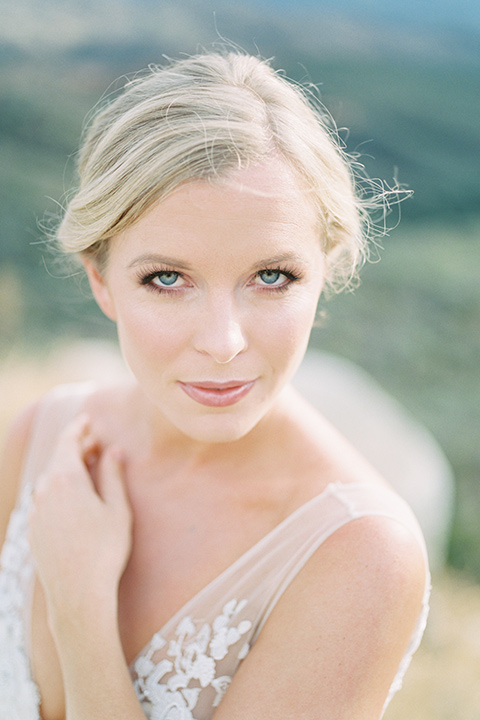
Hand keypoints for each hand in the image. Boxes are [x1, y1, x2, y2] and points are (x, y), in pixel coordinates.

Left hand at [28, 414, 132, 629]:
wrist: (77, 594)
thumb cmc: (105, 551)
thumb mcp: (117, 510)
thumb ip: (113, 476)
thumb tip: (112, 451)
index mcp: (66, 479)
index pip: (67, 441)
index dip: (78, 428)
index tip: (88, 420)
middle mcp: (45, 491)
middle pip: (58, 459)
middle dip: (76, 447)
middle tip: (95, 444)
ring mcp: (36, 511)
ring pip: (50, 479)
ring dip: (66, 469)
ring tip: (86, 469)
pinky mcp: (33, 530)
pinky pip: (44, 498)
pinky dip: (58, 489)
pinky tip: (73, 498)